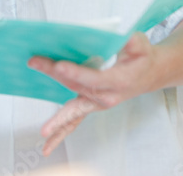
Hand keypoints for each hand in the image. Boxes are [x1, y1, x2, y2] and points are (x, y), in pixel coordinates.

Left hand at [29, 33, 160, 154]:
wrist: (148, 74)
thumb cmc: (142, 57)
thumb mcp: (140, 43)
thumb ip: (128, 41)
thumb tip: (114, 37)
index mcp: (120, 81)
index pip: (95, 78)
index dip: (77, 73)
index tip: (59, 65)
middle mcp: (108, 96)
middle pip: (77, 87)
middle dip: (53, 74)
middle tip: (35, 62)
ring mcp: (98, 104)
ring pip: (74, 110)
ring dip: (57, 119)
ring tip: (43, 132)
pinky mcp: (90, 105)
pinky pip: (75, 121)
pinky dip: (60, 133)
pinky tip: (46, 145)